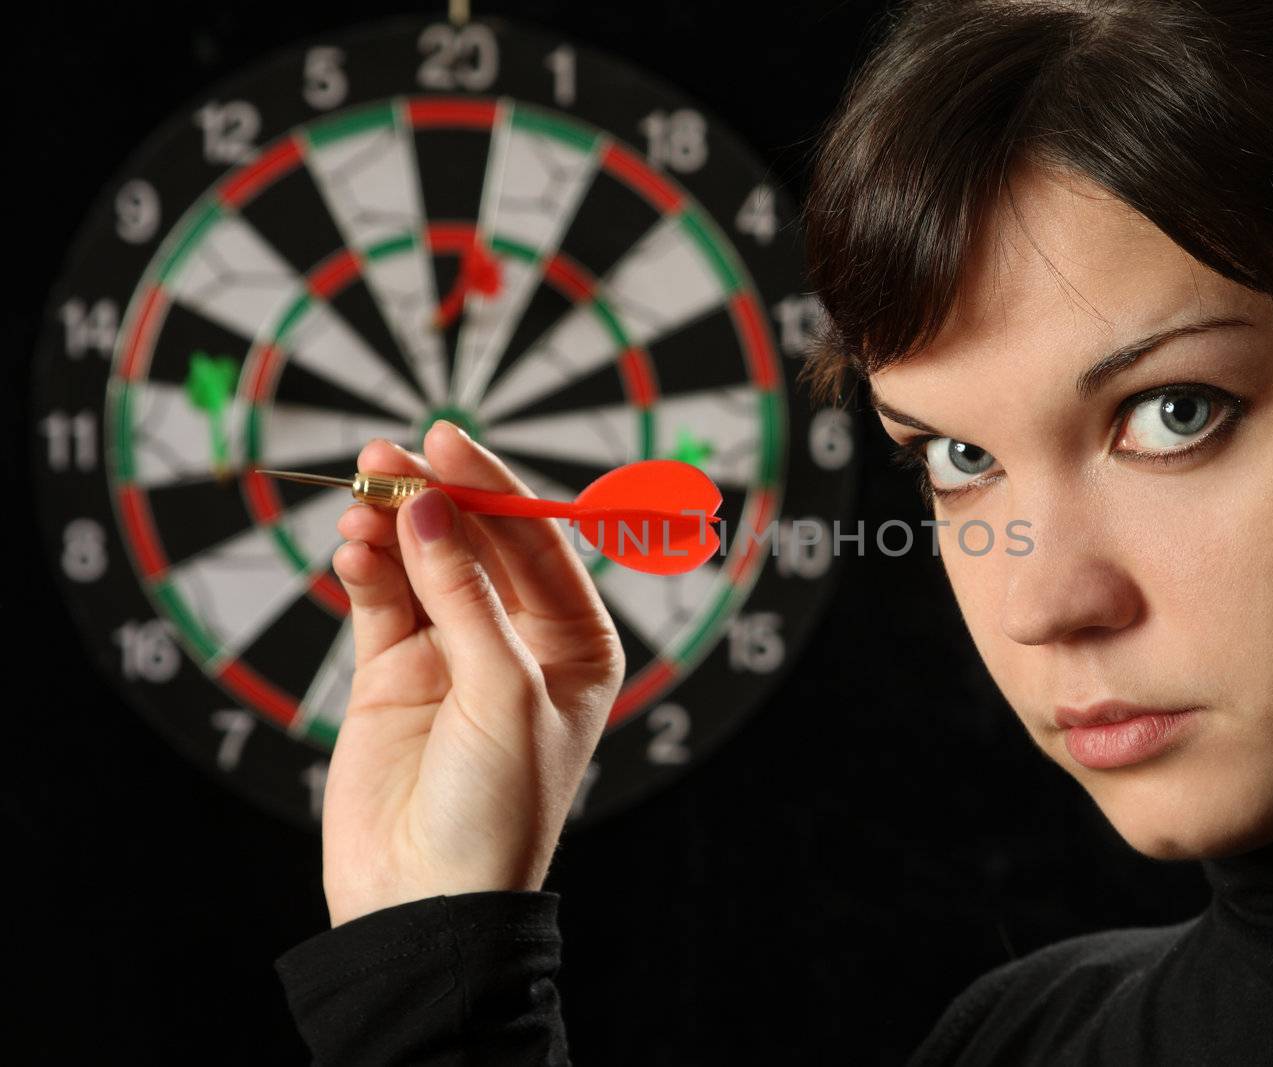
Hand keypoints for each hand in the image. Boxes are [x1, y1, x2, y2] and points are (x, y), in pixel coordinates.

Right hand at [320, 422, 624, 926]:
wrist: (426, 903)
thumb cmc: (496, 809)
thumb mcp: (502, 693)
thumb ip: (466, 596)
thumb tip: (430, 508)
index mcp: (576, 643)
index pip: (538, 543)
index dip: (496, 489)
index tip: (449, 441)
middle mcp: (518, 640)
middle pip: (478, 542)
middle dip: (437, 496)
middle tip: (391, 455)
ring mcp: (453, 653)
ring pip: (422, 563)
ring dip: (392, 527)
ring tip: (360, 495)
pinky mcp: (392, 673)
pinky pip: (381, 602)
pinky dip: (365, 571)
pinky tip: (350, 551)